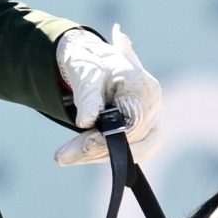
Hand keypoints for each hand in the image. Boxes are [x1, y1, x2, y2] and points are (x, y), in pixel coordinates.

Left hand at [53, 25, 164, 165]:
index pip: (133, 124)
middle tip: (63, 157)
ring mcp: (153, 118)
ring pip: (136, 150)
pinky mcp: (147, 130)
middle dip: (99, 151)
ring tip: (67, 156)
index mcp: (141, 85)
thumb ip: (87, 97)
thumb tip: (86, 122)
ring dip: (100, 156)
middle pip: (135, 140)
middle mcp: (153, 103)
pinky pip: (133, 150)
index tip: (82, 145)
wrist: (95, 61)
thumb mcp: (84, 75)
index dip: (108, 139)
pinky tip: (81, 154)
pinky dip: (107, 153)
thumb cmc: (91, 65)